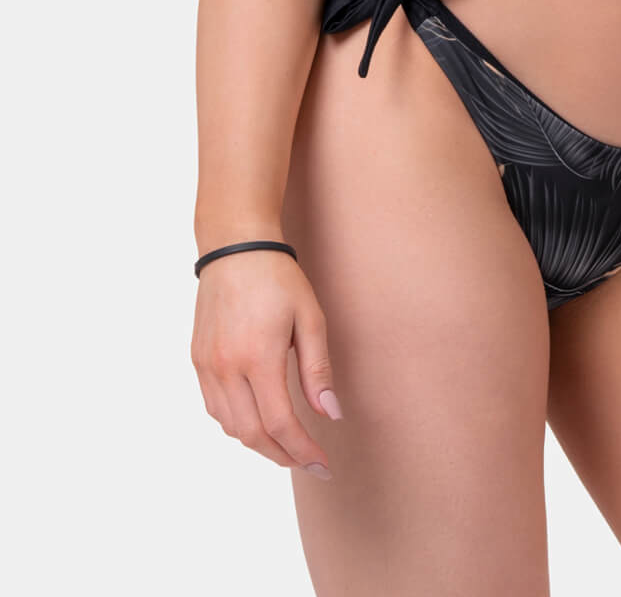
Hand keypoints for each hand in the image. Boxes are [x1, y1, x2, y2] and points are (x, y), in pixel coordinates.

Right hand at [191, 246, 342, 478]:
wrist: (235, 247)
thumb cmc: (278, 278)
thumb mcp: (310, 318)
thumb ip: (318, 370)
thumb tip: (330, 414)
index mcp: (258, 357)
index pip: (280, 424)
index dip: (303, 451)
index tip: (323, 466)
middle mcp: (226, 367)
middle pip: (252, 434)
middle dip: (283, 456)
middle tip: (308, 462)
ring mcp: (206, 366)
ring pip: (230, 426)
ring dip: (259, 443)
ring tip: (287, 443)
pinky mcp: (197, 360)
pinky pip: (215, 408)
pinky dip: (237, 423)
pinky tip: (257, 418)